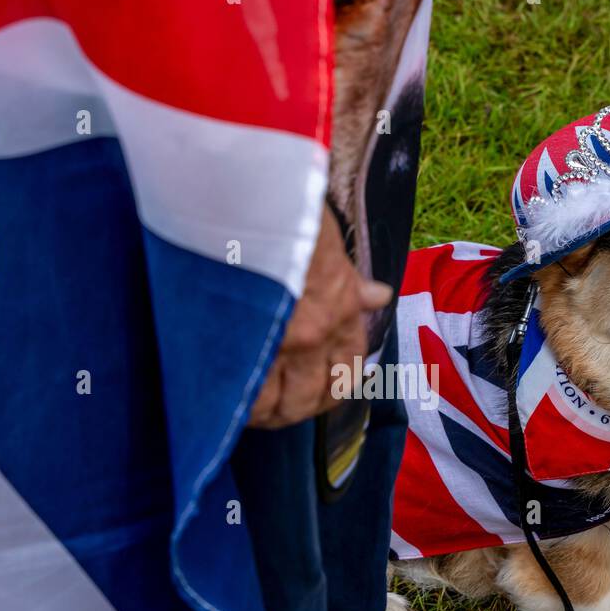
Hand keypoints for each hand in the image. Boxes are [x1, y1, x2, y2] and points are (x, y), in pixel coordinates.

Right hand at [247, 204, 393, 428]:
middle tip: (283, 408)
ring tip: (253, 411)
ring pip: (281, 405)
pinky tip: (229, 403)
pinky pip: (245, 399)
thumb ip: (350, 280)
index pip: (351, 364)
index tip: (326, 390)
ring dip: (270, 413)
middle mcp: (316, 333)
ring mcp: (279, 345)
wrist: (247, 196)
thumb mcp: (328, 242)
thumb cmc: (287, 209)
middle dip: (302, 407)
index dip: (340, 384)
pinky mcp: (244, 348)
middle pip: (316, 396)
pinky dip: (240, 407)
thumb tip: (380, 295)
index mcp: (341, 306)